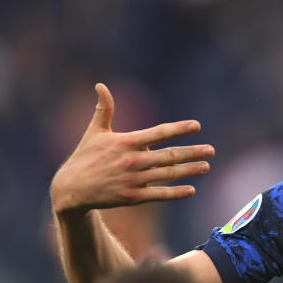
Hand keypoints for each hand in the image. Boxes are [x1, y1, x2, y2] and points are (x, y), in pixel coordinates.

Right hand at [50, 83, 213, 214]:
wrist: (70, 189)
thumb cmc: (85, 157)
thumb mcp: (94, 132)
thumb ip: (103, 110)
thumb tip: (100, 86)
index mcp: (126, 142)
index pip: (159, 133)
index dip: (179, 129)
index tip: (196, 126)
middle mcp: (132, 160)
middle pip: (169, 155)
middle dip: (192, 152)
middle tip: (211, 150)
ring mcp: (134, 180)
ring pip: (168, 175)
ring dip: (189, 171)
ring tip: (206, 167)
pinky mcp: (133, 197)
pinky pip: (159, 194)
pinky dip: (176, 193)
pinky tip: (191, 190)